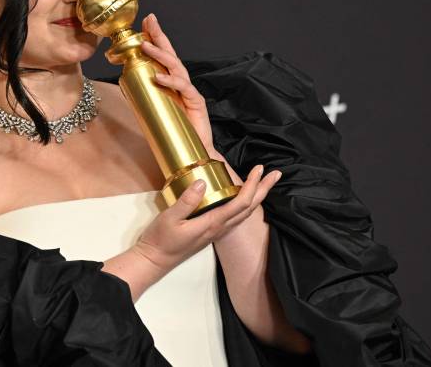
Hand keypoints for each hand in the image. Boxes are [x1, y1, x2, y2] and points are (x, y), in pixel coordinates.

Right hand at [133, 165, 281, 272]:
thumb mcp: (170, 218)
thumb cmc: (161, 239)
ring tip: (264, 183)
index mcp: (213, 223)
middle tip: (276, 174)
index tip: (259, 169)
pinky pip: (235, 216)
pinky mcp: (210, 232)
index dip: (252, 185)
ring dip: (257, 197)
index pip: (240, 202)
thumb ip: (186, 201)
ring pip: (244, 213)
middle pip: (249, 208)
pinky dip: (245, 204)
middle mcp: (219, 228)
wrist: (155, 260)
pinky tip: (242, 198)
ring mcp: (216, 231)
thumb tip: (201, 182)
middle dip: (263, 190)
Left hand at [140, 13, 242, 184]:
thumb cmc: (175, 130)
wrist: (195, 152)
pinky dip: (170, 81)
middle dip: (159, 36)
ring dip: (160, 55)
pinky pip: (183, 88)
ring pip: (176, 67)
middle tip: (149, 21)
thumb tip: (124, 83)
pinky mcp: (196, 102)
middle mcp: (182, 83)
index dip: (156, 38)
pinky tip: (158, 77)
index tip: (146, 21)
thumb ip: (144, 95)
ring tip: (145, 45)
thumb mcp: (155, 108)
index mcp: (172, 82)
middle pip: (171, 54)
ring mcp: (190, 91)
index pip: (164, 55)